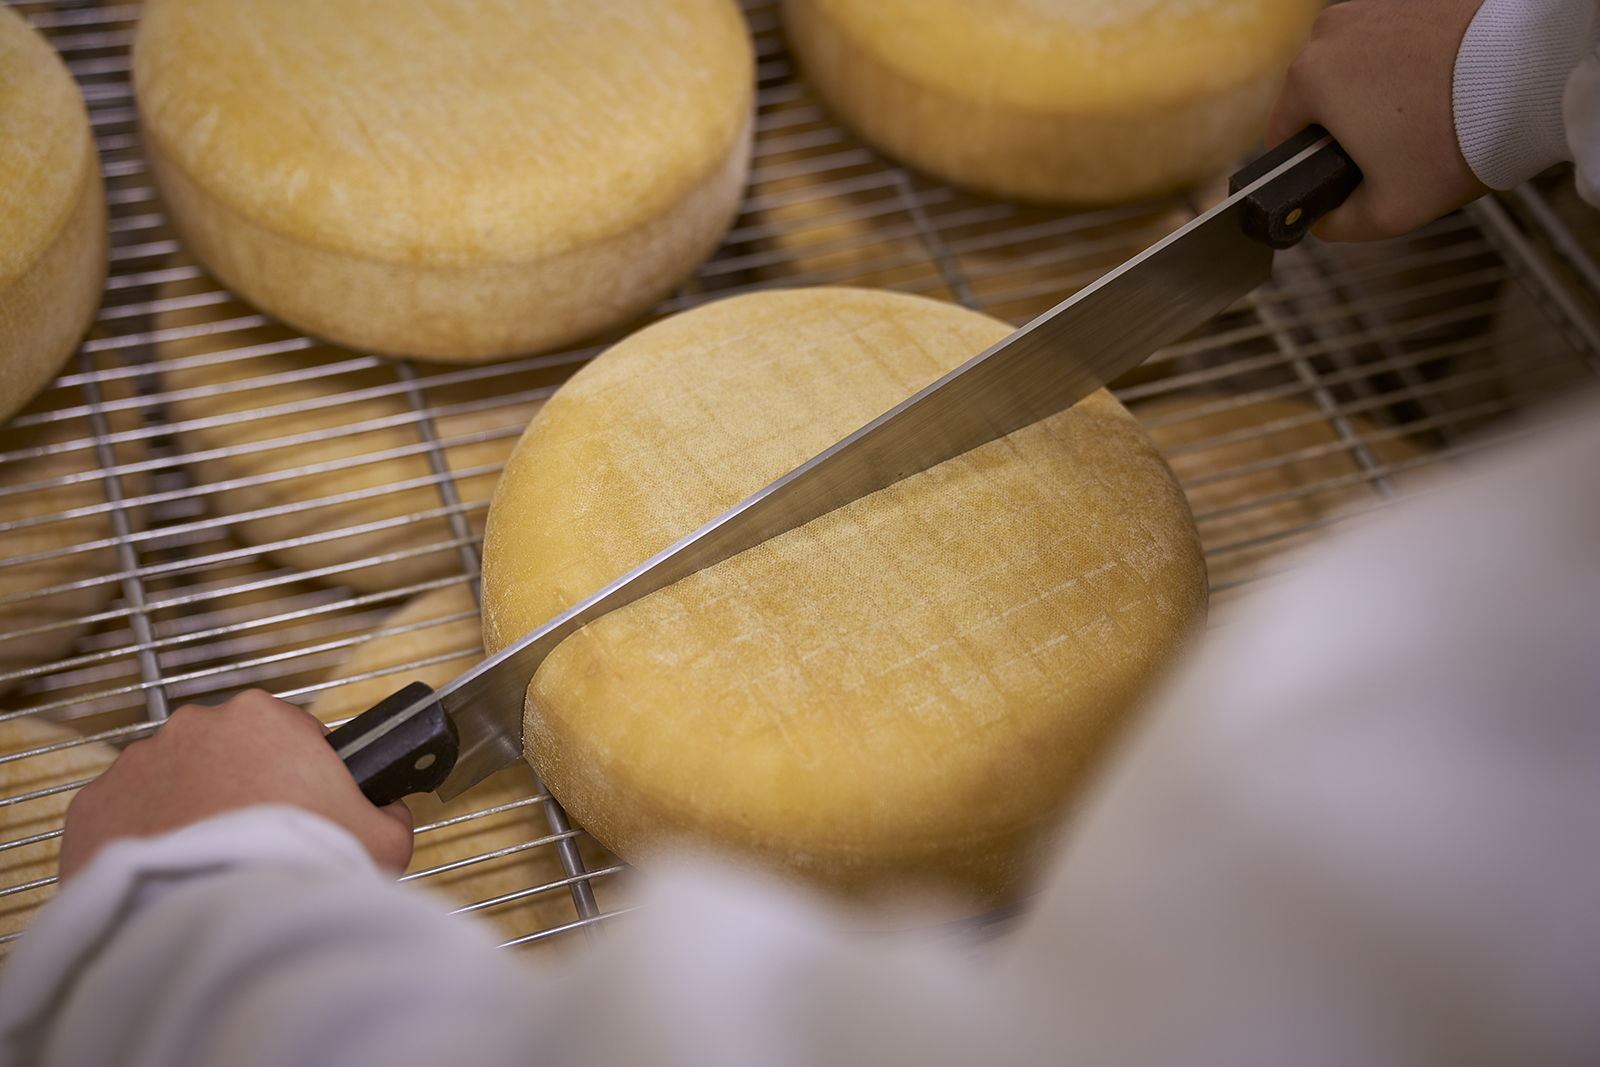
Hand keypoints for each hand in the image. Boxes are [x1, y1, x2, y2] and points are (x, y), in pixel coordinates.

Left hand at [59, 690, 413, 881]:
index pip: (292, 735)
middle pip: (228, 754)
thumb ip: (389, 813)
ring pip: (174, 783)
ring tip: (213, 866)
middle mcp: (194, 727)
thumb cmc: (300, 867)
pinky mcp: (93, 808)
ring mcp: (137, 765)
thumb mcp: (384, 839)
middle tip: (261, 843)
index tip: (306, 813)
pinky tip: (170, 875)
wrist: (217, 920)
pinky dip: (145, 840)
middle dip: (243, 789)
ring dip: (191, 812)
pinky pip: (126, 818)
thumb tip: (387, 810)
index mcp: (264, 718)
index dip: (305, 775)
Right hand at [1267, 0, 1490, 241]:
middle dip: (1348, 128)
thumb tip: (1321, 219)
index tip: (1347, 177)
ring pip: (1357, 69)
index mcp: (1307, 79)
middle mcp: (1330, 32)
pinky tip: (1439, 90)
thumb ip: (1337, 225)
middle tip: (1396, 153)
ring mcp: (1373, 7)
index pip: (1281, 137)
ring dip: (1378, 96)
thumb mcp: (1388, 211)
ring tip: (1423, 120)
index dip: (1310, 167)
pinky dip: (1410, 66)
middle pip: (1319, 98)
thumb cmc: (1456, 139)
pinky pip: (1394, 42)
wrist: (1531, 77)